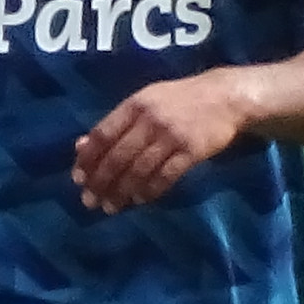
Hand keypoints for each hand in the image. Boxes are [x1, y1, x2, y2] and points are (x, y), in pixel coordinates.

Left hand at [74, 70, 254, 211]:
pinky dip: (150, 190)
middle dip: (101, 182)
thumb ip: (116, 124)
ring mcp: (172, 135)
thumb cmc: (180, 100)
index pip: (103, 135)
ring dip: (122, 191)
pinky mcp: (192, 151)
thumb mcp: (145, 101)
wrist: (226, 96)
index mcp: (135, 104)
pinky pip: (165, 176)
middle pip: (118, 156)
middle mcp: (150, 119)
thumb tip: (81, 146)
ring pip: (139, 170)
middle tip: (90, 201)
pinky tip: (140, 200)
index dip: (88, 159)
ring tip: (111, 207)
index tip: (78, 179)